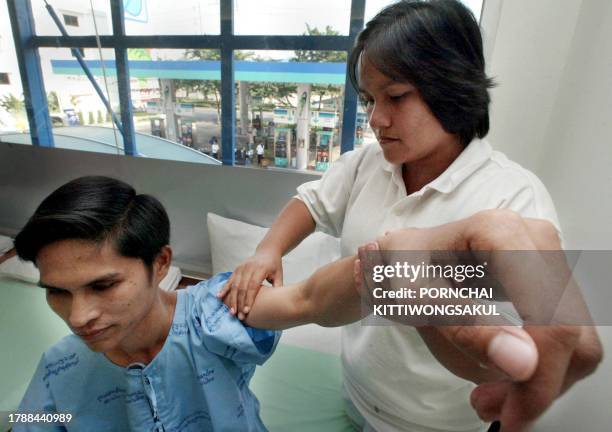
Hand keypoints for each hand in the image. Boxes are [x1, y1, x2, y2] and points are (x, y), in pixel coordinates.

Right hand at [218, 249, 283, 319]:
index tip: (247, 311)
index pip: (253, 286)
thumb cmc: (274, 265)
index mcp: (260, 268)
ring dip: (232, 300)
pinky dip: (224, 289)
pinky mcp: (236, 269)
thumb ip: (278, 288)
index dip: (249, 299)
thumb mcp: (279, 275)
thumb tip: (277, 303)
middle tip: (239, 316)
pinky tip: (219, 297)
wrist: (267, 251)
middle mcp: (249, 267)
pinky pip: (229, 280)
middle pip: (242, 288)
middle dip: (240, 303)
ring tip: (231, 312)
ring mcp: (241, 267)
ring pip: (234, 285)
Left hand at [356, 210, 602, 430]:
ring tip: (487, 394)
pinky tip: (499, 376)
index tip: (511, 413)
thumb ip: (465, 326)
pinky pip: (565, 339)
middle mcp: (534, 239)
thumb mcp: (415, 300)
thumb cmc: (399, 270)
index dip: (539, 376)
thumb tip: (523, 361)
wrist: (401, 260)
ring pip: (575, 342)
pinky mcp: (550, 281)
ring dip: (537, 381)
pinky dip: (538, 369)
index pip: (549, 317)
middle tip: (486, 404)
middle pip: (568, 333)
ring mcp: (547, 258)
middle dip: (534, 384)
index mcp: (499, 232)